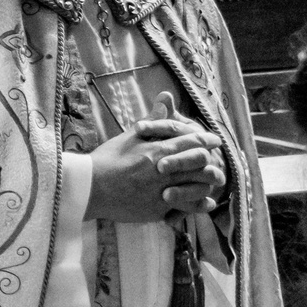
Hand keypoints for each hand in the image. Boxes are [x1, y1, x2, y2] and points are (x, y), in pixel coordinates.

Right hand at [86, 118, 224, 222]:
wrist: (89, 187)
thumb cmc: (106, 160)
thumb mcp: (129, 136)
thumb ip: (153, 121)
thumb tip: (166, 97)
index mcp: (156, 150)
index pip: (192, 141)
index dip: (206, 140)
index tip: (214, 141)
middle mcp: (163, 171)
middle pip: (200, 163)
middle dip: (212, 161)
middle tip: (217, 161)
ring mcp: (161, 191)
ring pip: (198, 186)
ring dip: (208, 183)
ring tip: (213, 181)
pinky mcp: (157, 209)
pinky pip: (186, 208)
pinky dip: (199, 205)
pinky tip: (206, 203)